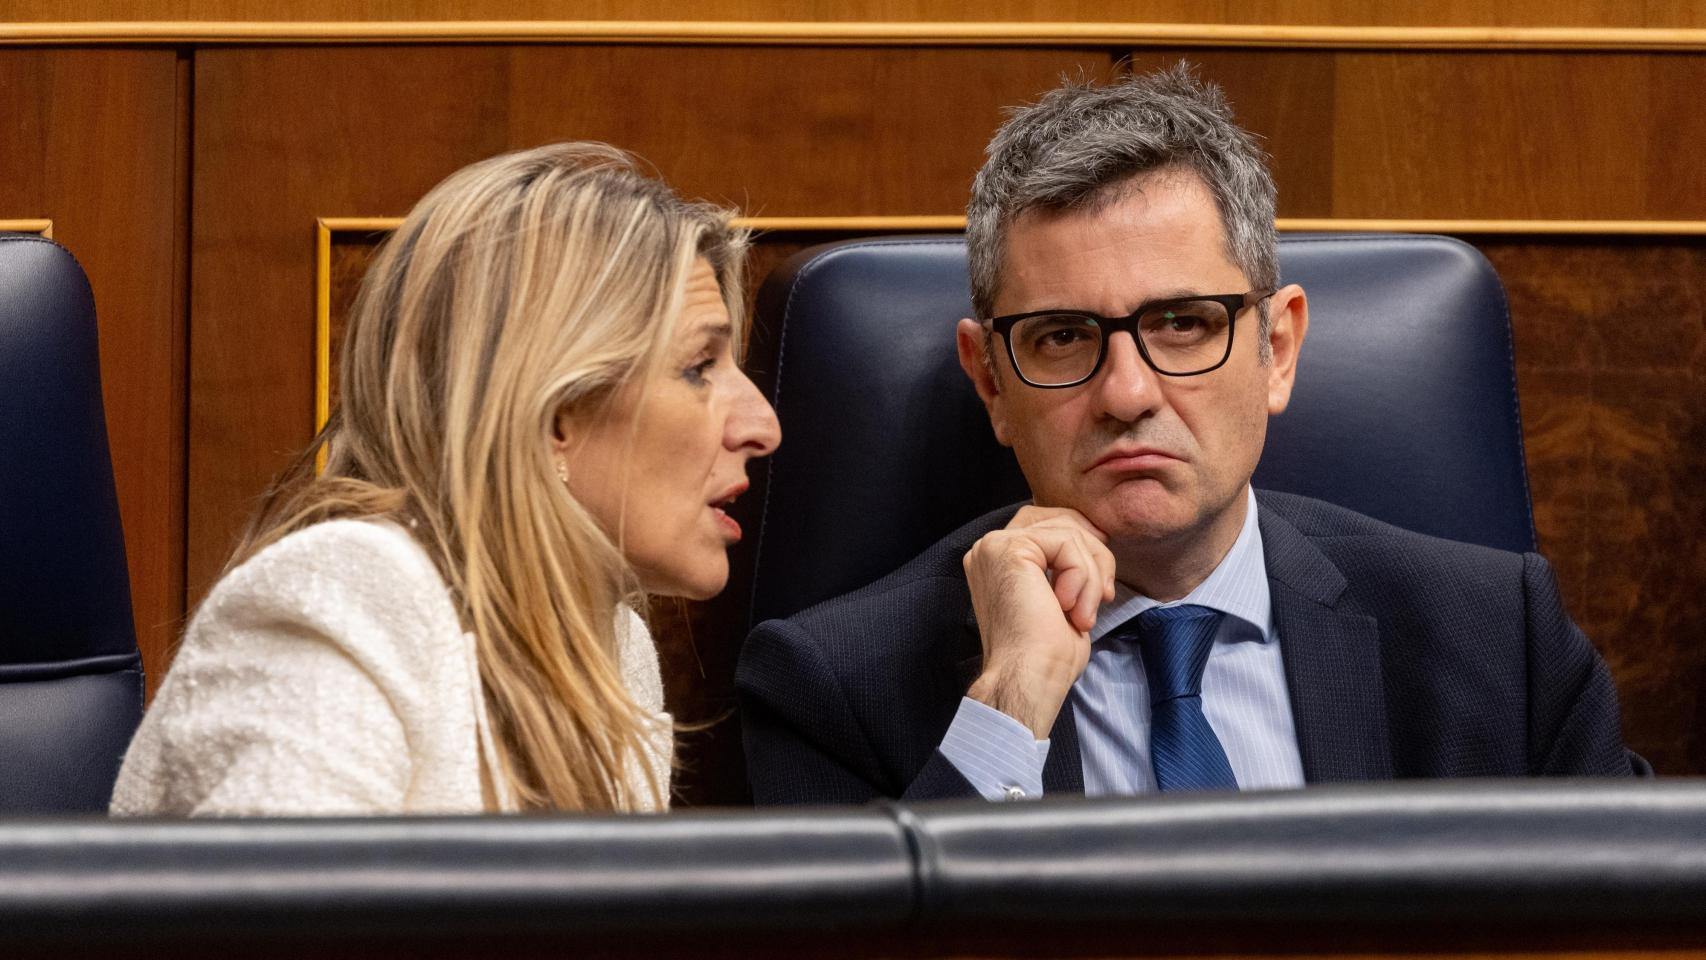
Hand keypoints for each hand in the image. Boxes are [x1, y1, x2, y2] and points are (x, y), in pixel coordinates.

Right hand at [962, 506, 1115, 738]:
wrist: (1028, 679)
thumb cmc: (1045, 653)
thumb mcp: (1061, 597)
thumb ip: (1067, 566)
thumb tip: (1097, 536)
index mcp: (996, 561)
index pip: (1046, 525)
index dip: (1083, 542)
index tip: (1103, 579)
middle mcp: (988, 548)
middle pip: (1058, 519)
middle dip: (1093, 552)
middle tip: (1103, 594)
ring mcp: (994, 546)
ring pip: (1068, 531)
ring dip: (1091, 574)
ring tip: (1083, 614)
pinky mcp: (1009, 549)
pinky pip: (1067, 543)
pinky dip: (1082, 576)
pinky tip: (1070, 609)